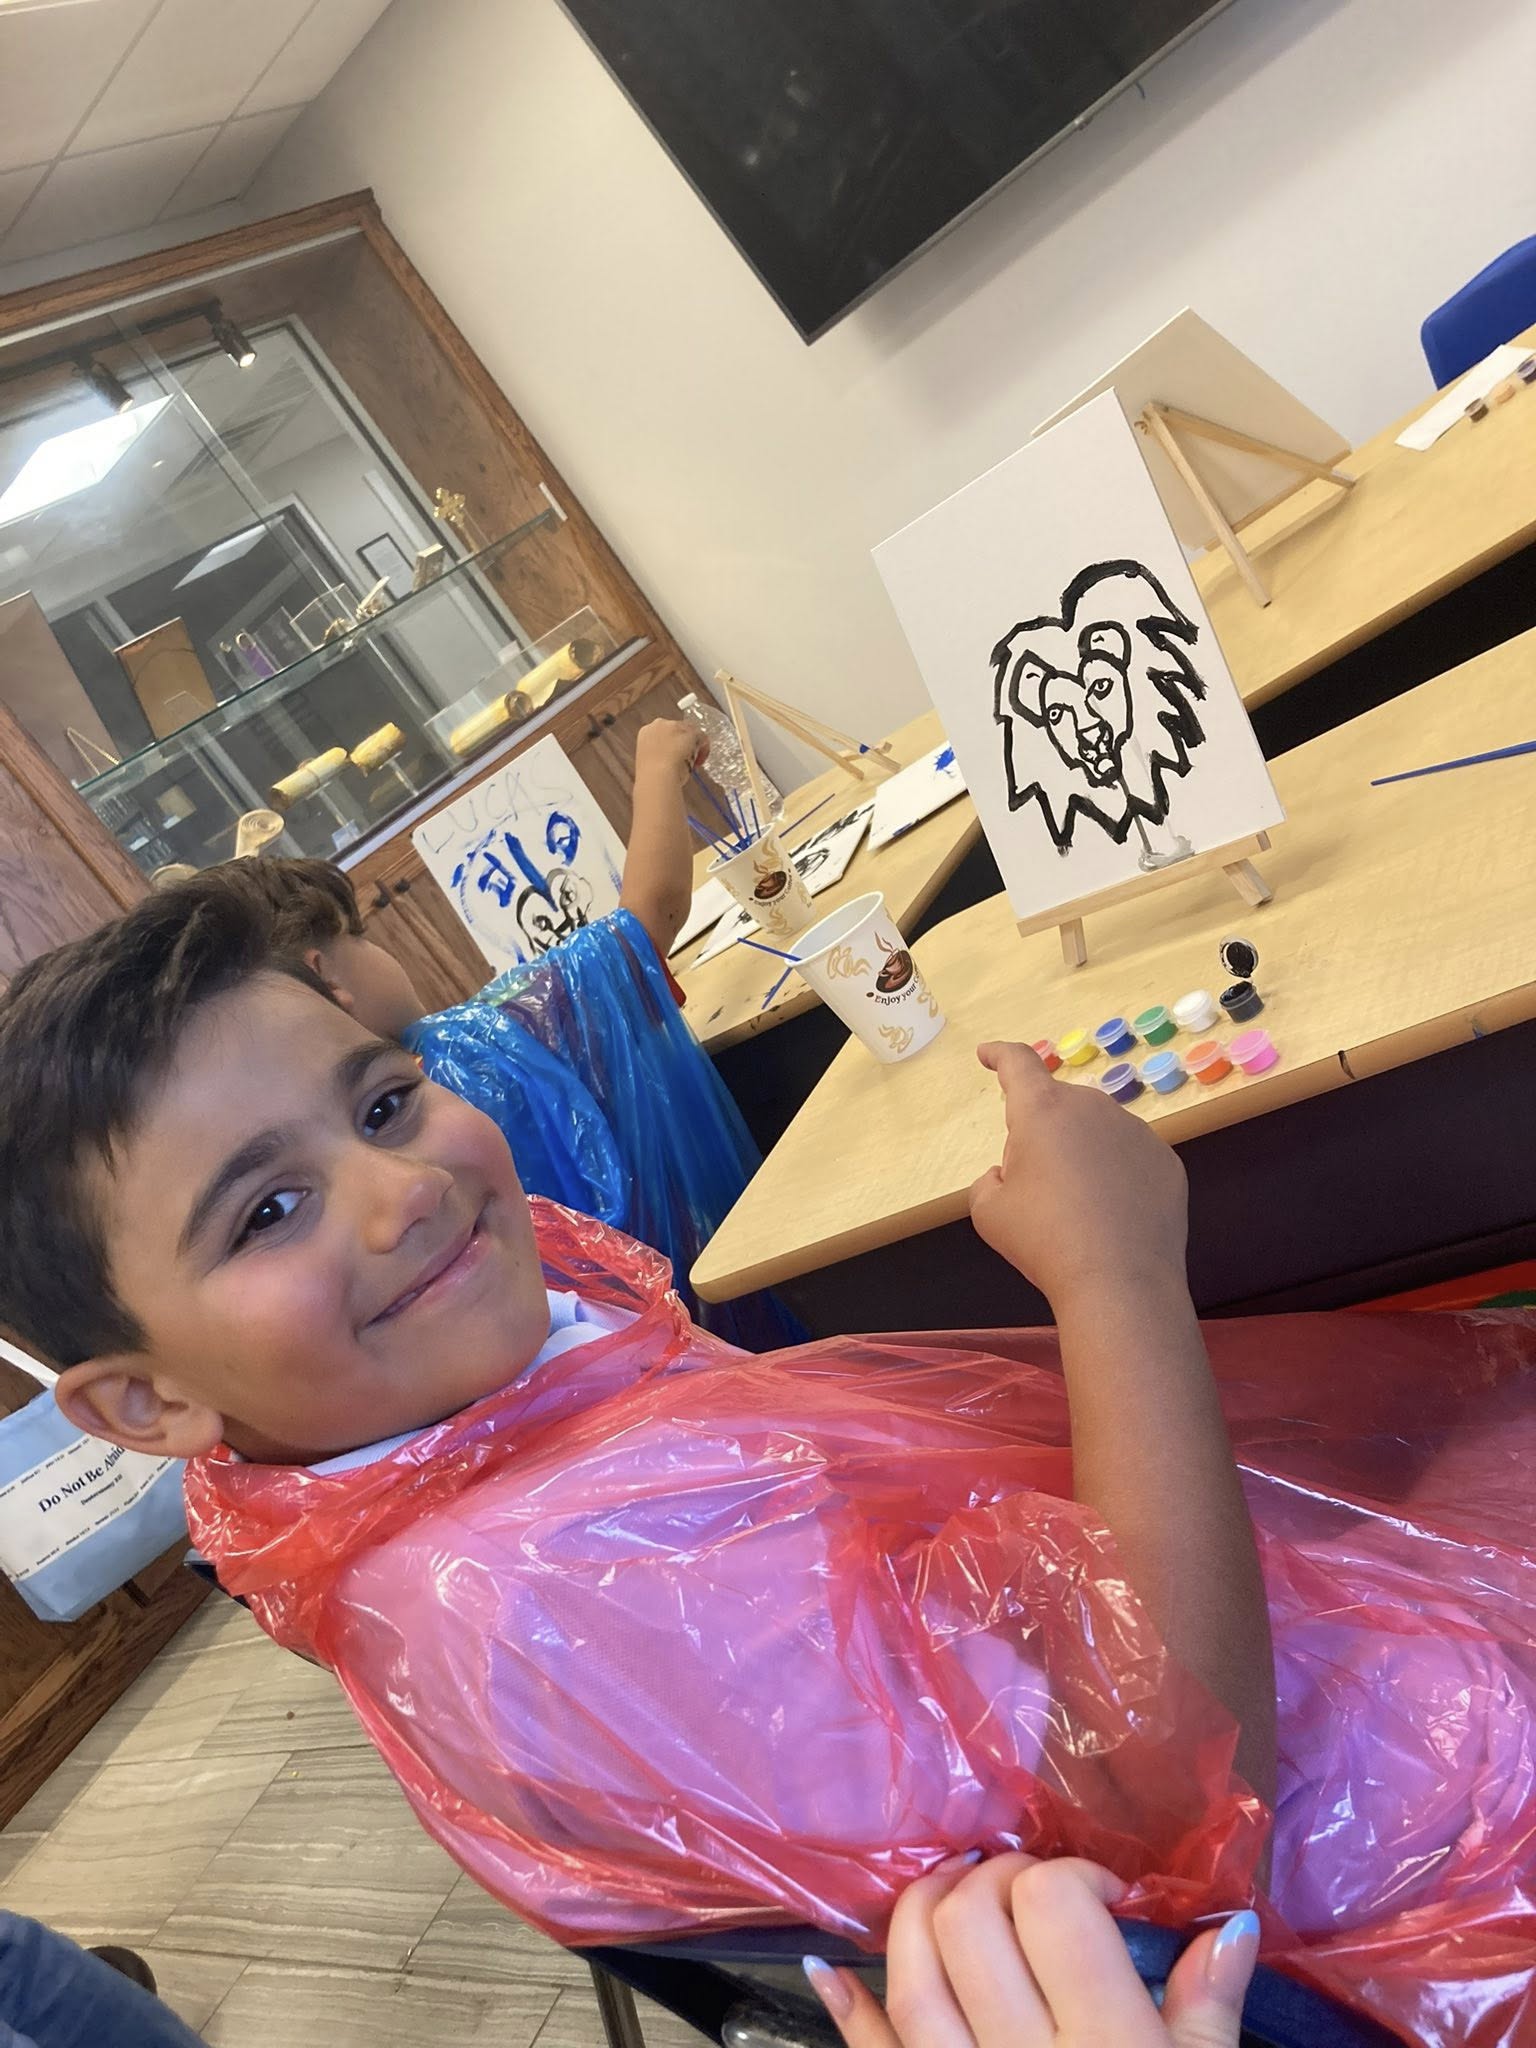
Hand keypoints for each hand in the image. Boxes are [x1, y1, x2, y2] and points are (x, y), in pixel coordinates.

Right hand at [636, 716, 704, 783]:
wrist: (656, 777)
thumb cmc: (651, 776)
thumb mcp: (651, 760)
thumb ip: (660, 753)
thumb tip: (671, 758)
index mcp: (646, 731)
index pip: (663, 732)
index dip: (670, 744)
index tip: (673, 756)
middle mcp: (659, 724)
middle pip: (678, 729)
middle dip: (683, 743)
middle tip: (685, 760)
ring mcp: (675, 726)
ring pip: (690, 732)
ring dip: (693, 747)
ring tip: (692, 764)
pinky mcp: (690, 732)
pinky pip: (702, 738)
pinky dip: (703, 751)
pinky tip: (698, 763)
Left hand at [805, 1853, 1258, 2047]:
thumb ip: (1208, 2008)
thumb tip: (1227, 1922)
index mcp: (1107, 2044)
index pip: (1056, 1907)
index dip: (1072, 1876)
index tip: (1102, 1897)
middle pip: (973, 1922)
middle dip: (996, 1880)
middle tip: (1030, 1894)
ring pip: (911, 1974)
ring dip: (920, 1912)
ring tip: (954, 1893)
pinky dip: (848, 2007)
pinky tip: (834, 1971)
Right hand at [968, 1042, 1187, 1316]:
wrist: (1120, 1281)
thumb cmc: (1043, 1240)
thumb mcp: (989, 1212)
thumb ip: (990, 1179)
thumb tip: (1010, 1174)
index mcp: (1042, 1110)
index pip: (1018, 1064)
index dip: (1000, 1056)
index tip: (989, 1055)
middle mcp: (1092, 1107)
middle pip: (1059, 1105)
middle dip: (1043, 1131)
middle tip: (1037, 1184)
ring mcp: (1136, 1131)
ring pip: (1097, 1131)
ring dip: (1082, 1153)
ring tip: (1080, 1208)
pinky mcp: (1166, 1161)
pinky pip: (1130, 1157)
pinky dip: (1117, 1176)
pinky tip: (1113, 1216)